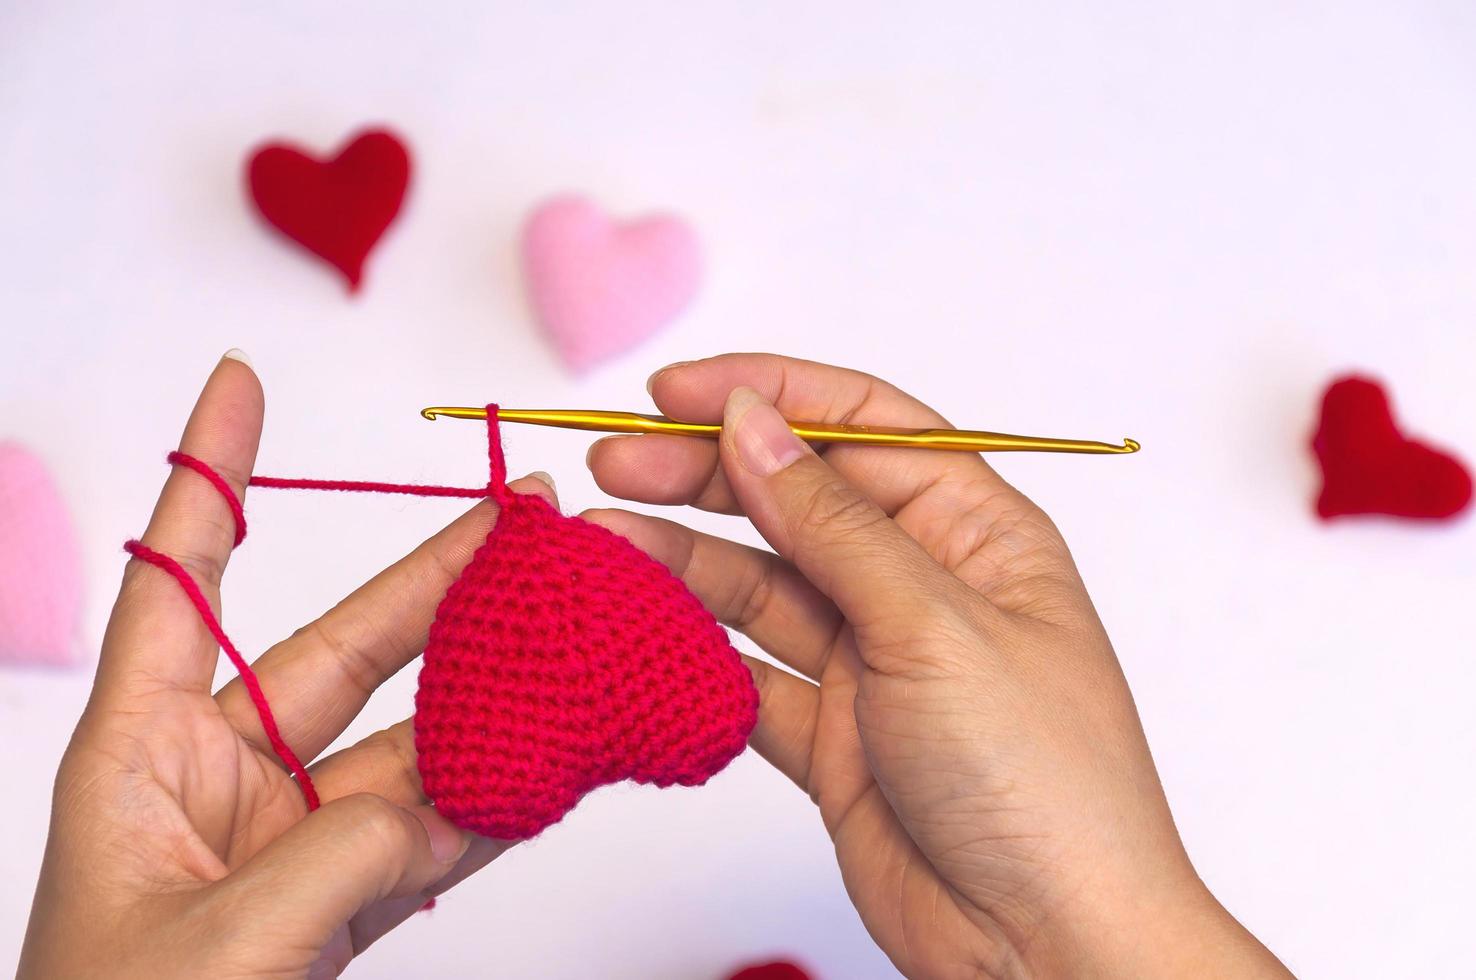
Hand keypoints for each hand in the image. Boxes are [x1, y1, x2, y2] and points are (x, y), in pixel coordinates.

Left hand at [20, 354, 554, 978]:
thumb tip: (456, 790)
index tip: (238, 383)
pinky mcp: (352, 905)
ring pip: (418, 743)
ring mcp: (298, 845)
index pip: (178, 584)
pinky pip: (443, 831)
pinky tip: (565, 746)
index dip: (209, 477)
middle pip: (345, 650)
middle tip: (518, 512)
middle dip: (432, 575)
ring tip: (575, 625)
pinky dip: (509, 794)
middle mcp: (223, 783)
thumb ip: (337, 856)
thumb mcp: (207, 952)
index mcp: (140, 758)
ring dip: (498, 687)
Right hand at [586, 354, 1290, 978]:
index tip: (678, 391)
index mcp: (975, 532)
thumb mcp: (933, 624)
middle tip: (616, 461)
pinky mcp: (831, 734)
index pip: (862, 427)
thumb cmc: (1044, 782)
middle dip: (705, 472)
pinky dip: (689, 650)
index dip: (769, 393)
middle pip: (796, 500)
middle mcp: (920, 586)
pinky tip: (636, 625)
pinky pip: (743, 672)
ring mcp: (872, 661)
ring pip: (759, 585)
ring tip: (599, 537)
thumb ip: (831, 524)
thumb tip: (754, 424)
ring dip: (681, 558)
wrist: (1049, 947)